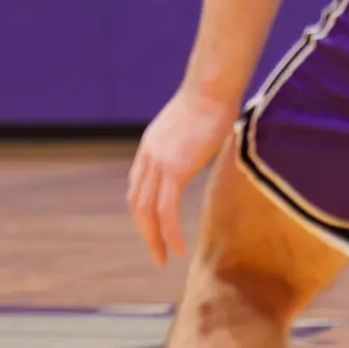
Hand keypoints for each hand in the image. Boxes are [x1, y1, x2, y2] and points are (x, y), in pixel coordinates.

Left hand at [128, 86, 240, 265]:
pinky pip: (166, 210)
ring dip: (154, 238)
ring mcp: (159, 163)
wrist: (210, 89)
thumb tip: (206, 142)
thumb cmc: (211, 101)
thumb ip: (191, 141)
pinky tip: (178, 248)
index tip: (154, 228)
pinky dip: (169, 232)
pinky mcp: (174, 169)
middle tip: (156, 253)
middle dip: (145, 231)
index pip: (138, 186)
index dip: (143, 210)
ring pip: (147, 211)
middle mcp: (148, 156)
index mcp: (151, 147)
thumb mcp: (193, 125)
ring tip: (164, 258)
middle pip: (137, 203)